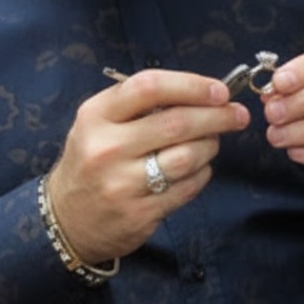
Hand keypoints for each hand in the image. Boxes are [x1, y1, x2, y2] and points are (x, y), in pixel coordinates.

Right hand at [47, 69, 249, 264]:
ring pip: (187, 157)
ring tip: (212, 142)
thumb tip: (198, 92)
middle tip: (237, 115)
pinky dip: (202, 174)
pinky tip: (198, 168)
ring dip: (210, 146)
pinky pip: (187, 188)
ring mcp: (122, 184)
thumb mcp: (97, 122)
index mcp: (96, 115)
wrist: (66, 218)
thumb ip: (137, 105)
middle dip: (216, 116)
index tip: (219, 90)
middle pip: (176, 123)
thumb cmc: (90, 159)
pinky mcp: (139, 214)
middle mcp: (106, 147)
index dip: (190, 85)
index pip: (149, 87)